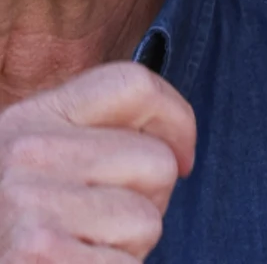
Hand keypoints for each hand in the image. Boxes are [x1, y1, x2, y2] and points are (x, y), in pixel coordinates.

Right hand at [0, 63, 195, 261]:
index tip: (181, 155)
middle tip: (102, 222)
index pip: (132, 85)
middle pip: (157, 163)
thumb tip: (176, 146)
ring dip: (128, 246)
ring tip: (83, 249)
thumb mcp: (39, 164)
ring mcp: (28, 203)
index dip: (176, 120)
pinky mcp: (37, 252)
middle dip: (149, 201)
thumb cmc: (18, 225)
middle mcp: (26, 152)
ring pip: (147, 220)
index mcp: (30, 118)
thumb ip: (94, 139)